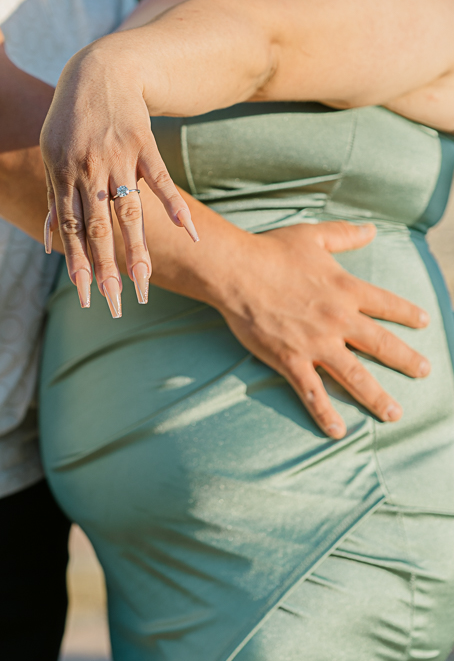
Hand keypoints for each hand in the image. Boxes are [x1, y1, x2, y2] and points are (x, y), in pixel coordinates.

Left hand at [40, 40, 197, 309]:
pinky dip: (174, 207)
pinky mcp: (143, 145)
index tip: (86, 297)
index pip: (71, 230)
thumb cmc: (70, 118)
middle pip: (100, 229)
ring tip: (145, 282)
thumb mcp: (51, 155)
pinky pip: (161, 181)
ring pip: (129, 213)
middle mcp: (88, 170)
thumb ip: (52, 200)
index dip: (79, 264)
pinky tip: (188, 233)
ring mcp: (117, 158)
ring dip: (138, 251)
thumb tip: (47, 244)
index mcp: (63, 175)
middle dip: (107, 270)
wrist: (97, 70)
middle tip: (117, 305)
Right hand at [215, 219, 430, 438]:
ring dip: (377, 397)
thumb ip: (345, 234)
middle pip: (381, 344)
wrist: (236, 270)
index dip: (407, 314)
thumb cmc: (272, 250)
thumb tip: (372, 229)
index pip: (386, 304)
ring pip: (355, 376)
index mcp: (346, 289)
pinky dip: (325, 413)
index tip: (424, 323)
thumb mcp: (313, 235)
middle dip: (406, 360)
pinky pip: (312, 392)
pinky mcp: (290, 359)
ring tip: (394, 413)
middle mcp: (338, 319)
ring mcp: (316, 343)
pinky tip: (337, 431)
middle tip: (424, 371)